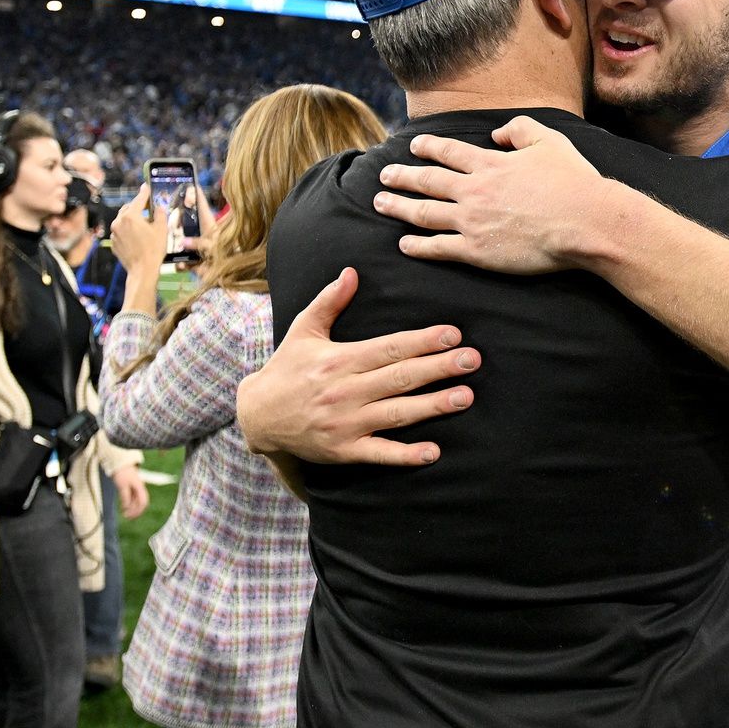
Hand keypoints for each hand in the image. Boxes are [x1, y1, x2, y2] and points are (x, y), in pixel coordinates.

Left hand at [110, 184, 168, 273]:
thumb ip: (160, 214)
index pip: (139, 199)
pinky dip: (128, 231)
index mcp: (131, 216)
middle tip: (148, 210)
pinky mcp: (114, 243)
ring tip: (144, 226)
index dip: (144, 192)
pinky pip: (121, 232)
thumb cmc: (153, 250)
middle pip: (129, 209)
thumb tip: (158, 207)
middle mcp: (119, 222)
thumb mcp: (162, 229)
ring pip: (123, 220)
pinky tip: (138, 238)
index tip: (146, 187)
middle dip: (138, 207)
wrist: (142, 270)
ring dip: (133, 220)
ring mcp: (114, 233)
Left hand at [111, 463, 148, 518]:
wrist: (120, 464)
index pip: (143, 502)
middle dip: (136, 511)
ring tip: (125, 514)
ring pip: (137, 501)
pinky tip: (124, 507)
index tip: (129, 515)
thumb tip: (126, 508)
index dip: (137, 510)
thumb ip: (125, 497)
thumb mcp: (122, 486)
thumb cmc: (122, 474)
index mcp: (140, 488)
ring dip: (132, 508)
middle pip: (142, 503)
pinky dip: (130, 504)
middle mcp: (140, 489)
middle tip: (128, 517)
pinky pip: (133, 499)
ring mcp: (137, 489)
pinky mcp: (132, 488)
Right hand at [236, 268, 479, 464]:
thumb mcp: (303, 331)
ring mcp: (345, 423)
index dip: (422, 341)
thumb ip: (329, 301)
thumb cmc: (287, 369)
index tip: (452, 334)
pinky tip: (433, 452)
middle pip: (400, 377)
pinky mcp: (344, 450)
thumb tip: (351, 272)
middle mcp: (345, 391)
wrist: (256, 416)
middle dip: (439, 368)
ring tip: (465, 397)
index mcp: (339, 360)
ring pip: (396, 413)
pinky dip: (405, 455)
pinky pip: (379, 453)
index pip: (389, 347)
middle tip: (472, 360)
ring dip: (432, 406)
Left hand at [372, 116, 622, 273]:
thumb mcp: (549, 141)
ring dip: (399, 207)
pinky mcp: (477, 251)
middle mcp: (474, 190)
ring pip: (423, 213)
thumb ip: (520, 130)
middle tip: (384, 175)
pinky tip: (404, 244)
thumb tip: (497, 134)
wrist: (584, 222)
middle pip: (427, 182)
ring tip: (381, 203)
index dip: (428, 147)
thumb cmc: (573, 182)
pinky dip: (418, 246)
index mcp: (490, 164)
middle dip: (402, 177)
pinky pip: (438, 248)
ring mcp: (472, 222)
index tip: (413, 145)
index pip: (449, 152)